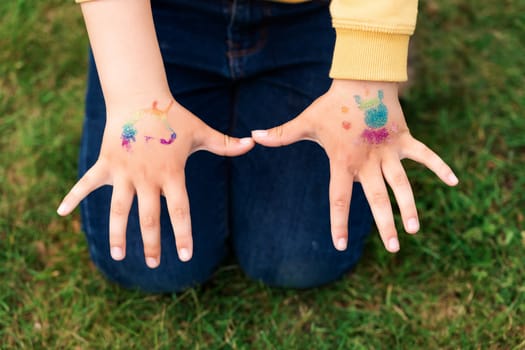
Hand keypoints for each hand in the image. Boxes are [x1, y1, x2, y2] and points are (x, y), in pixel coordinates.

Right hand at [57, 97, 253, 266]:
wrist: (141, 96)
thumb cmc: (173, 116)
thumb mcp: (201, 132)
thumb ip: (226, 144)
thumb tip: (254, 143)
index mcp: (171, 174)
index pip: (180, 211)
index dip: (183, 235)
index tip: (185, 257)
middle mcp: (147, 177)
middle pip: (149, 218)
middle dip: (151, 244)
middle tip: (152, 264)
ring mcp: (124, 172)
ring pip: (118, 209)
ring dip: (117, 234)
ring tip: (118, 256)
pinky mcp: (106, 163)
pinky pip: (86, 183)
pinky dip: (73, 197)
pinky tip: (61, 212)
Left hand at [252, 79, 457, 252]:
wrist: (361, 79)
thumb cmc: (332, 105)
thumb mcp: (305, 122)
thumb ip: (281, 134)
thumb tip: (252, 136)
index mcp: (343, 162)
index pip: (339, 198)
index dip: (338, 222)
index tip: (340, 245)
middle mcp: (367, 161)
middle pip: (377, 198)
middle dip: (386, 225)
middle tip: (394, 249)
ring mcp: (388, 151)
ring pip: (402, 183)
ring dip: (410, 205)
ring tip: (416, 228)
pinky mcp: (404, 140)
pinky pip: (426, 155)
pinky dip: (440, 167)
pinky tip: (455, 183)